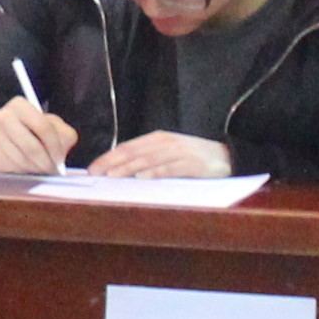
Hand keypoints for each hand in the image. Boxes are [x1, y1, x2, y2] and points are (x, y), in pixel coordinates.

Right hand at [0, 96, 74, 174]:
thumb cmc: (30, 129)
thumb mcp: (50, 124)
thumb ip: (63, 135)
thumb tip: (60, 155)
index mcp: (19, 105)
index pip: (43, 127)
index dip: (55, 146)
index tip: (60, 159)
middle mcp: (2, 118)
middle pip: (32, 147)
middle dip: (46, 163)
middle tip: (53, 170)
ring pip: (22, 161)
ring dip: (36, 169)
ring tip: (41, 169)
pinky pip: (12, 170)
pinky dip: (24, 173)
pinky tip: (27, 169)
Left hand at [86, 132, 229, 179]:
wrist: (228, 157)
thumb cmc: (193, 158)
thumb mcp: (168, 154)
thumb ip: (147, 160)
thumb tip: (119, 173)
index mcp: (157, 139)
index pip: (126, 148)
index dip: (107, 158)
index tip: (91, 170)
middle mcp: (165, 143)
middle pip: (133, 153)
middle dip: (112, 164)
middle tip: (95, 175)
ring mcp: (179, 152)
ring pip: (148, 161)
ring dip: (128, 169)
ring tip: (112, 177)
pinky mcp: (193, 164)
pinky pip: (171, 169)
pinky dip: (156, 173)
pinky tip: (143, 179)